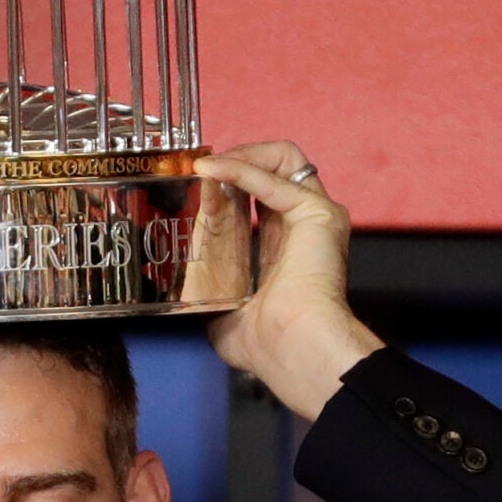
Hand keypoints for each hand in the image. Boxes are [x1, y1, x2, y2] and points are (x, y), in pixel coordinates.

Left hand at [196, 142, 381, 421]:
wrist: (293, 348)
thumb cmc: (267, 344)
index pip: (260, 197)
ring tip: (206, 164)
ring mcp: (316, 216)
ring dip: (240, 153)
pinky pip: (274, 176)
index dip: (229, 183)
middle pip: (274, 167)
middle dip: (235, 158)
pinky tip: (209, 169)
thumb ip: (209, 291)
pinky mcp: (317, 213)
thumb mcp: (224, 311)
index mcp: (288, 247)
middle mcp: (306, 225)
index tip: (196, 183)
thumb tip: (185, 291)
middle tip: (199, 168)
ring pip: (284, 157)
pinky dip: (239, 167)